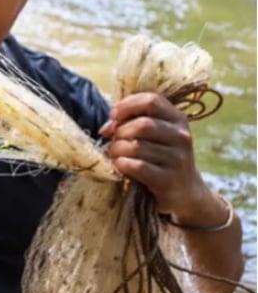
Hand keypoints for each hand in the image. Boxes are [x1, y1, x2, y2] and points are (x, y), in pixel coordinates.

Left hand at [100, 92, 226, 225]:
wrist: (185, 192)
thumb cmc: (161, 157)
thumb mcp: (154, 135)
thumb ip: (132, 123)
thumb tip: (106, 128)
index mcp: (177, 119)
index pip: (151, 101)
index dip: (127, 105)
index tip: (113, 116)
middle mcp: (181, 137)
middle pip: (142, 124)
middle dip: (120, 132)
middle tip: (114, 141)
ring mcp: (177, 159)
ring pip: (136, 146)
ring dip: (117, 150)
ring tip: (116, 155)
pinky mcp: (168, 180)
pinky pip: (136, 166)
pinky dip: (122, 164)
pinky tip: (121, 166)